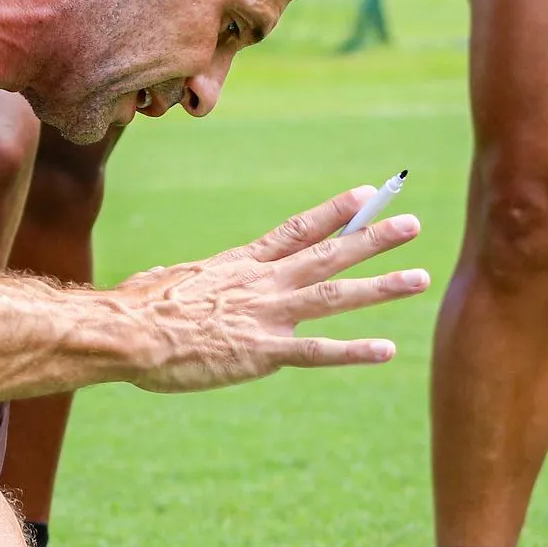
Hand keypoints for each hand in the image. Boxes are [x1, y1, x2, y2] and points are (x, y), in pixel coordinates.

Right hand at [119, 186, 428, 392]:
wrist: (128, 331)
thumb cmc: (136, 307)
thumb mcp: (167, 280)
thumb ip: (184, 280)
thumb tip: (165, 278)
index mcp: (240, 264)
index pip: (297, 230)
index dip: (335, 212)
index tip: (367, 194)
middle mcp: (262, 283)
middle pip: (328, 254)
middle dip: (373, 239)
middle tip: (413, 225)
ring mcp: (266, 315)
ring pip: (335, 295)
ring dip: (381, 287)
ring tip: (420, 278)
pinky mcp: (262, 352)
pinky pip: (317, 350)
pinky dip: (354, 350)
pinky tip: (387, 350)